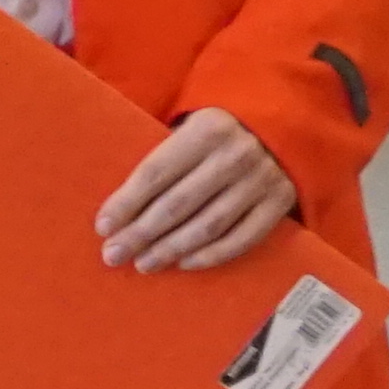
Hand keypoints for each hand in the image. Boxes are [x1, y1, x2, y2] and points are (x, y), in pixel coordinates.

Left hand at [98, 109, 298, 270]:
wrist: (285, 125)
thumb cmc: (222, 131)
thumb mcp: (193, 126)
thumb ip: (166, 156)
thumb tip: (121, 205)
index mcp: (206, 130)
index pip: (156, 173)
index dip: (127, 202)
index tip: (103, 227)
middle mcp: (236, 155)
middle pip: (178, 204)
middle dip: (140, 234)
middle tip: (114, 255)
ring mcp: (262, 180)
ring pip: (208, 226)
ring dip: (171, 249)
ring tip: (143, 263)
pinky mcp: (280, 202)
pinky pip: (242, 238)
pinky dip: (211, 255)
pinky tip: (184, 263)